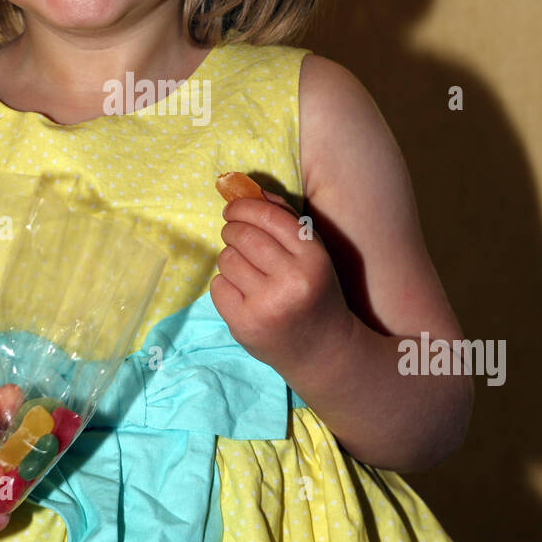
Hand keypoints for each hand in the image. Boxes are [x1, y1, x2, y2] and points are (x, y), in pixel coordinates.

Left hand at [209, 189, 354, 385]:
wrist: (324, 351)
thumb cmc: (316, 293)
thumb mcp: (313, 254)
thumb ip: (285, 219)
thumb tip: (248, 190)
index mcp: (313, 258)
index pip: (267, 217)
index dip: (244, 207)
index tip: (232, 208)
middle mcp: (291, 280)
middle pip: (242, 235)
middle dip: (232, 229)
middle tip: (235, 235)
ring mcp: (266, 305)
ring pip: (227, 259)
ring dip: (230, 258)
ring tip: (247, 270)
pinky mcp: (244, 324)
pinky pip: (217, 286)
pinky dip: (225, 284)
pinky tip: (244, 293)